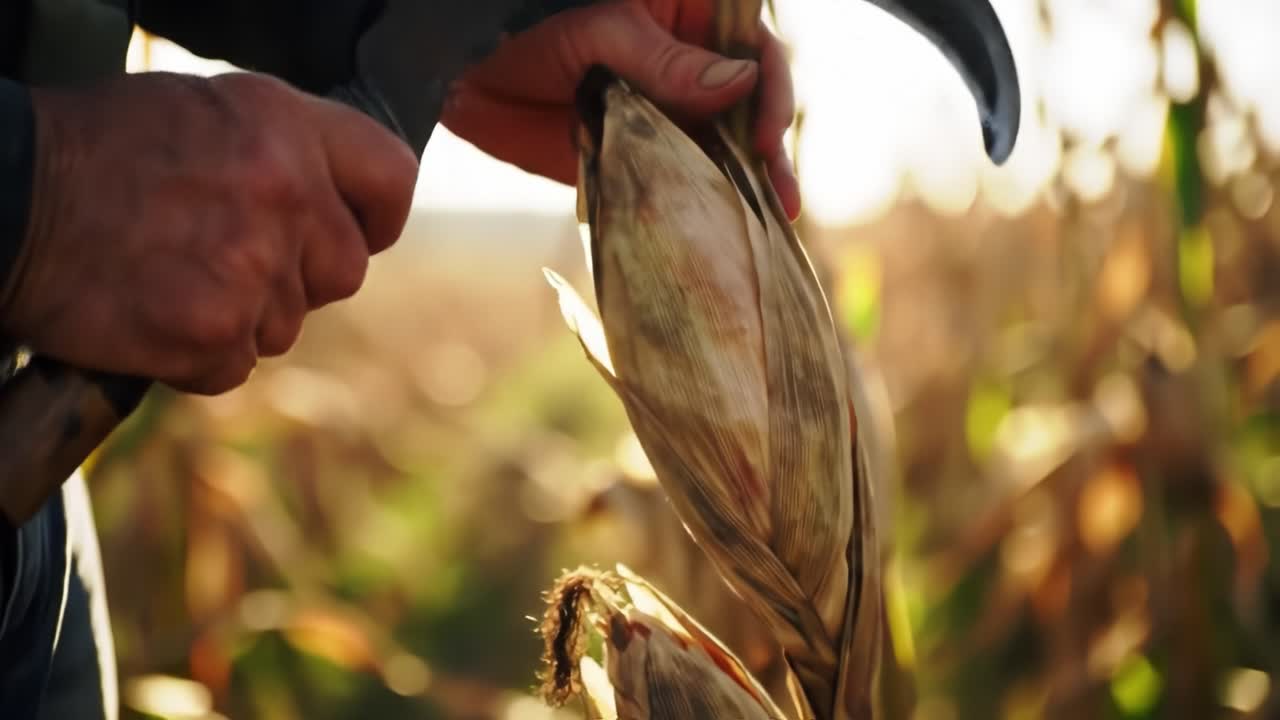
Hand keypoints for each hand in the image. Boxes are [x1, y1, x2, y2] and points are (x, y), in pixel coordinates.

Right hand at [1, 72, 417, 394]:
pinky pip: (236, 365)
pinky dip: (198, 354)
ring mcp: (252, 267)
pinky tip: (155, 311)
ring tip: (172, 274)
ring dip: (240, 314)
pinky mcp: (215, 332)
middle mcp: (284, 193)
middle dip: (298, 276)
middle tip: (229, 256)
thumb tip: (335, 205)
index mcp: (285, 127)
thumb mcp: (207, 112)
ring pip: (286, 324)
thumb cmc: (96, 150)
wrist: (8, 202)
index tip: (359, 231)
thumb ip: (286, 153)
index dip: (377, 216)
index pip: (391, 179)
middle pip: (345, 270)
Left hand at [441, 0, 800, 219]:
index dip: (770, 87)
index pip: (755, 45)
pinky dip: (701, 200)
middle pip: (750, 104)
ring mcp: (669, 110)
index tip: (762, 135)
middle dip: (767, 147)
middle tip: (778, 195)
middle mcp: (688, 63)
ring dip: (746, 180)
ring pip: (723, 145)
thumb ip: (666, 60)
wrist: (466, 74)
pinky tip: (721, 224)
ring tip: (767, 218)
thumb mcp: (600, 32)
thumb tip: (740, 82)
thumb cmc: (529, 27)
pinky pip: (681, 176)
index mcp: (689, 15)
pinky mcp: (644, 152)